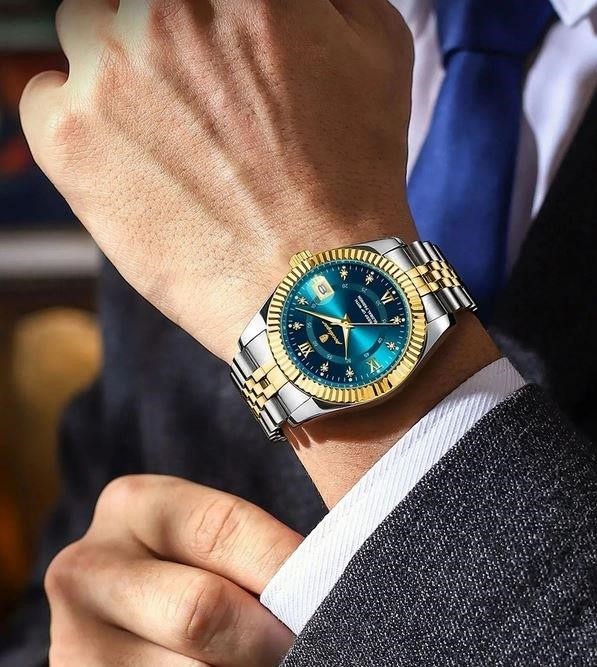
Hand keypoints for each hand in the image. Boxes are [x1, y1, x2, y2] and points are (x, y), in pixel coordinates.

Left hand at [20, 0, 414, 362]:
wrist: (313, 280)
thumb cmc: (352, 178)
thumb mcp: (378, 52)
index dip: (209, 17)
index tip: (213, 47)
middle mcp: (166, 7)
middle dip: (163, 29)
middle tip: (195, 89)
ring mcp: (110, 71)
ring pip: (84, 29)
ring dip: (117, 66)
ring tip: (163, 129)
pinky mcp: (70, 138)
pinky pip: (46, 99)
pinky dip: (77, 123)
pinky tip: (129, 162)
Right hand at [45, 475, 300, 665]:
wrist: (119, 608)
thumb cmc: (186, 568)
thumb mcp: (204, 541)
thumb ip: (247, 550)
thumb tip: (320, 586)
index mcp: (133, 504)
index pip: (224, 529)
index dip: (286, 567)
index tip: (325, 597)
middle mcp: (87, 567)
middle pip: (200, 611)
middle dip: (266, 637)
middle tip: (302, 645)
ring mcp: (73, 639)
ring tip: (265, 659)